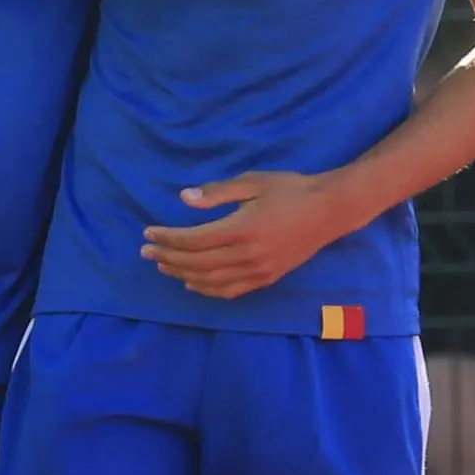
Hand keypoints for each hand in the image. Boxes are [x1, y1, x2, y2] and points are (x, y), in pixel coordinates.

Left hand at [142, 172, 352, 298]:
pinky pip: (230, 291)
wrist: (329, 211)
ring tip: (163, 265)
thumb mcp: (253, 182)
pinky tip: (192, 284)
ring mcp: (257, 271)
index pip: (193, 240)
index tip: (148, 233)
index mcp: (241, 229)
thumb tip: (184, 199)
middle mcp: (246, 255)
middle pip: (196, 263)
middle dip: (167, 257)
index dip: (167, 238)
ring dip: (182, 274)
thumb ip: (217, 193)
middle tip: (146, 251)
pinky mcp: (266, 278)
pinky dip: (207, 290)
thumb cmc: (290, 189)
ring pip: (210, 281)